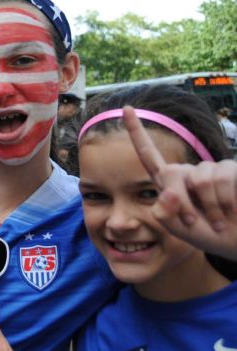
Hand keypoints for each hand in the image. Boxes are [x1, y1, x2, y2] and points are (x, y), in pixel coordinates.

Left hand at [124, 106, 236, 260]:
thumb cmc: (206, 235)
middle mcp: (188, 171)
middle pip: (172, 172)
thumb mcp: (176, 229)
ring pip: (199, 178)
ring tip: (217, 219)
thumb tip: (169, 192)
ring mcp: (211, 168)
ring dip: (208, 207)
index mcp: (169, 182)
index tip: (125, 108)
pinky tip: (230, 212)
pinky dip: (224, 201)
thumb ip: (163, 213)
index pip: (148, 154)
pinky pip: (222, 178)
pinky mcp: (232, 169)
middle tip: (194, 222)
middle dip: (182, 202)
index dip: (136, 132)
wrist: (236, 242)